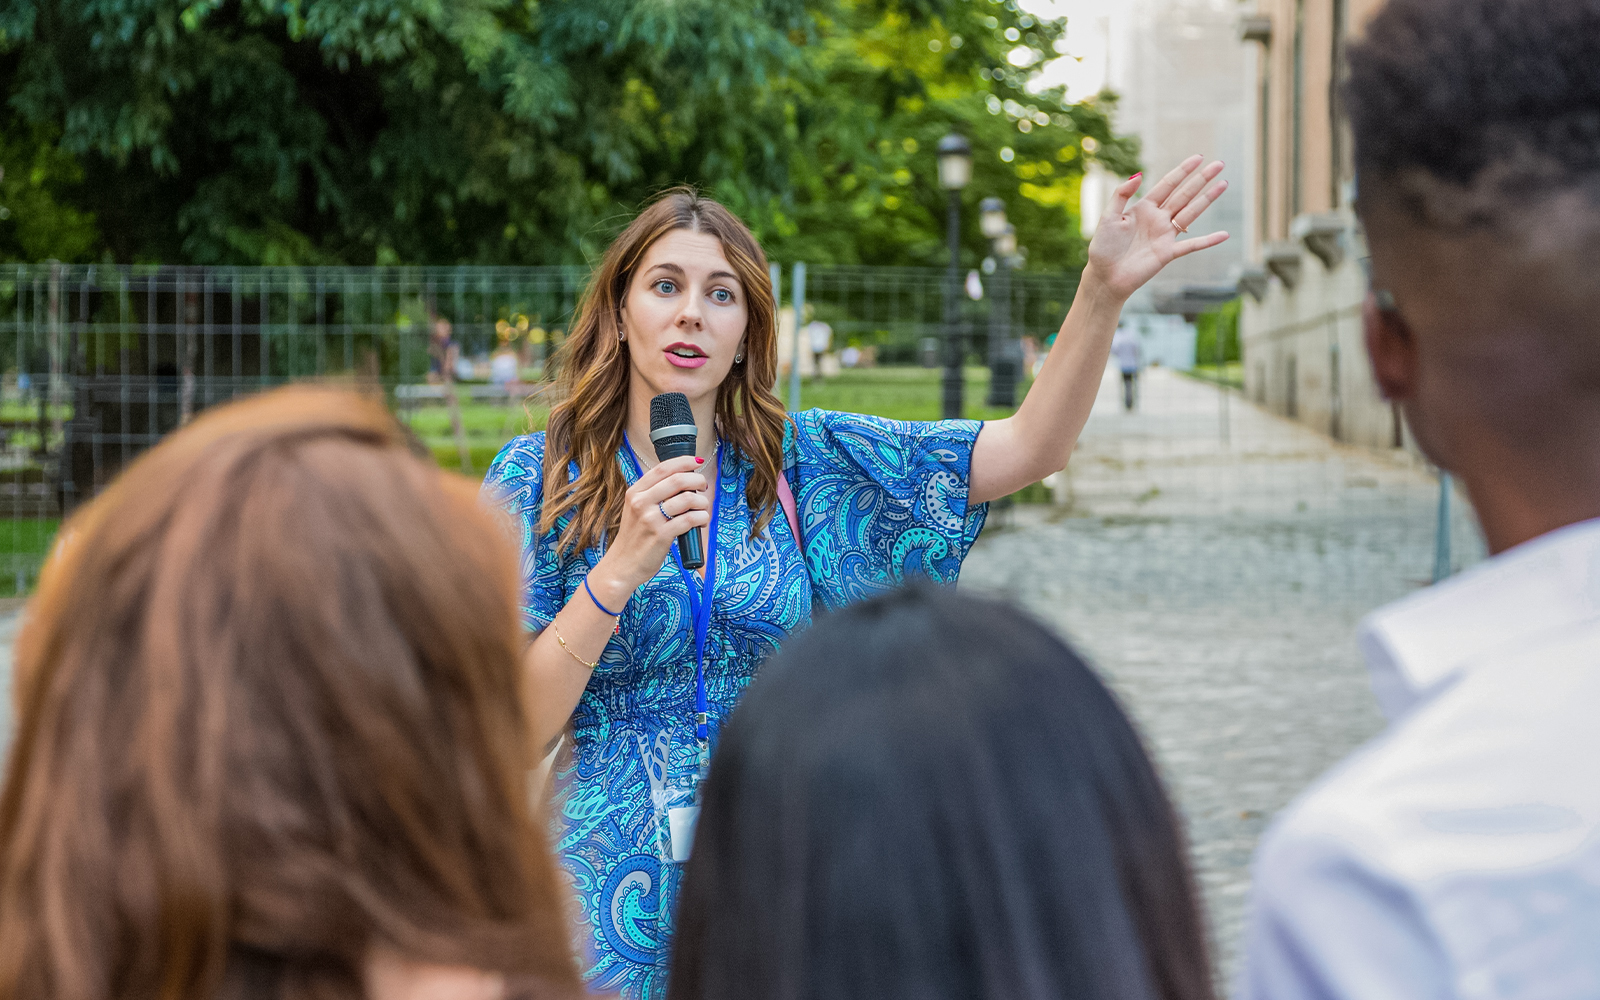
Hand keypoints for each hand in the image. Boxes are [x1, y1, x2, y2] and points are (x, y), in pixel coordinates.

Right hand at [592, 455, 709, 596]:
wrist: (621, 566)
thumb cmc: (634, 537)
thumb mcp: (635, 510)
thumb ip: (653, 494)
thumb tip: (682, 480)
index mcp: (635, 492)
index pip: (662, 468)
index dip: (684, 462)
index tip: (697, 462)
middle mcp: (641, 502)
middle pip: (678, 480)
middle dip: (698, 480)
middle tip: (703, 487)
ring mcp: (651, 519)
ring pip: (687, 499)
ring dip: (702, 502)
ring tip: (702, 509)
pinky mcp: (661, 535)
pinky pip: (690, 519)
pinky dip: (702, 518)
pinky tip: (701, 522)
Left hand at [1085, 155, 1229, 301]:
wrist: (1104, 276)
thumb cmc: (1103, 247)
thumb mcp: (1108, 216)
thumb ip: (1121, 194)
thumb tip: (1139, 174)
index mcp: (1144, 207)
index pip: (1168, 184)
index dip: (1183, 170)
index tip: (1199, 157)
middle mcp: (1158, 219)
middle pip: (1184, 194)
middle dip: (1201, 179)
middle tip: (1219, 164)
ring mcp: (1165, 235)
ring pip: (1191, 212)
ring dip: (1208, 199)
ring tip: (1223, 184)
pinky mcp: (1168, 253)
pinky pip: (1192, 246)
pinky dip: (1208, 241)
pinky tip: (1224, 235)